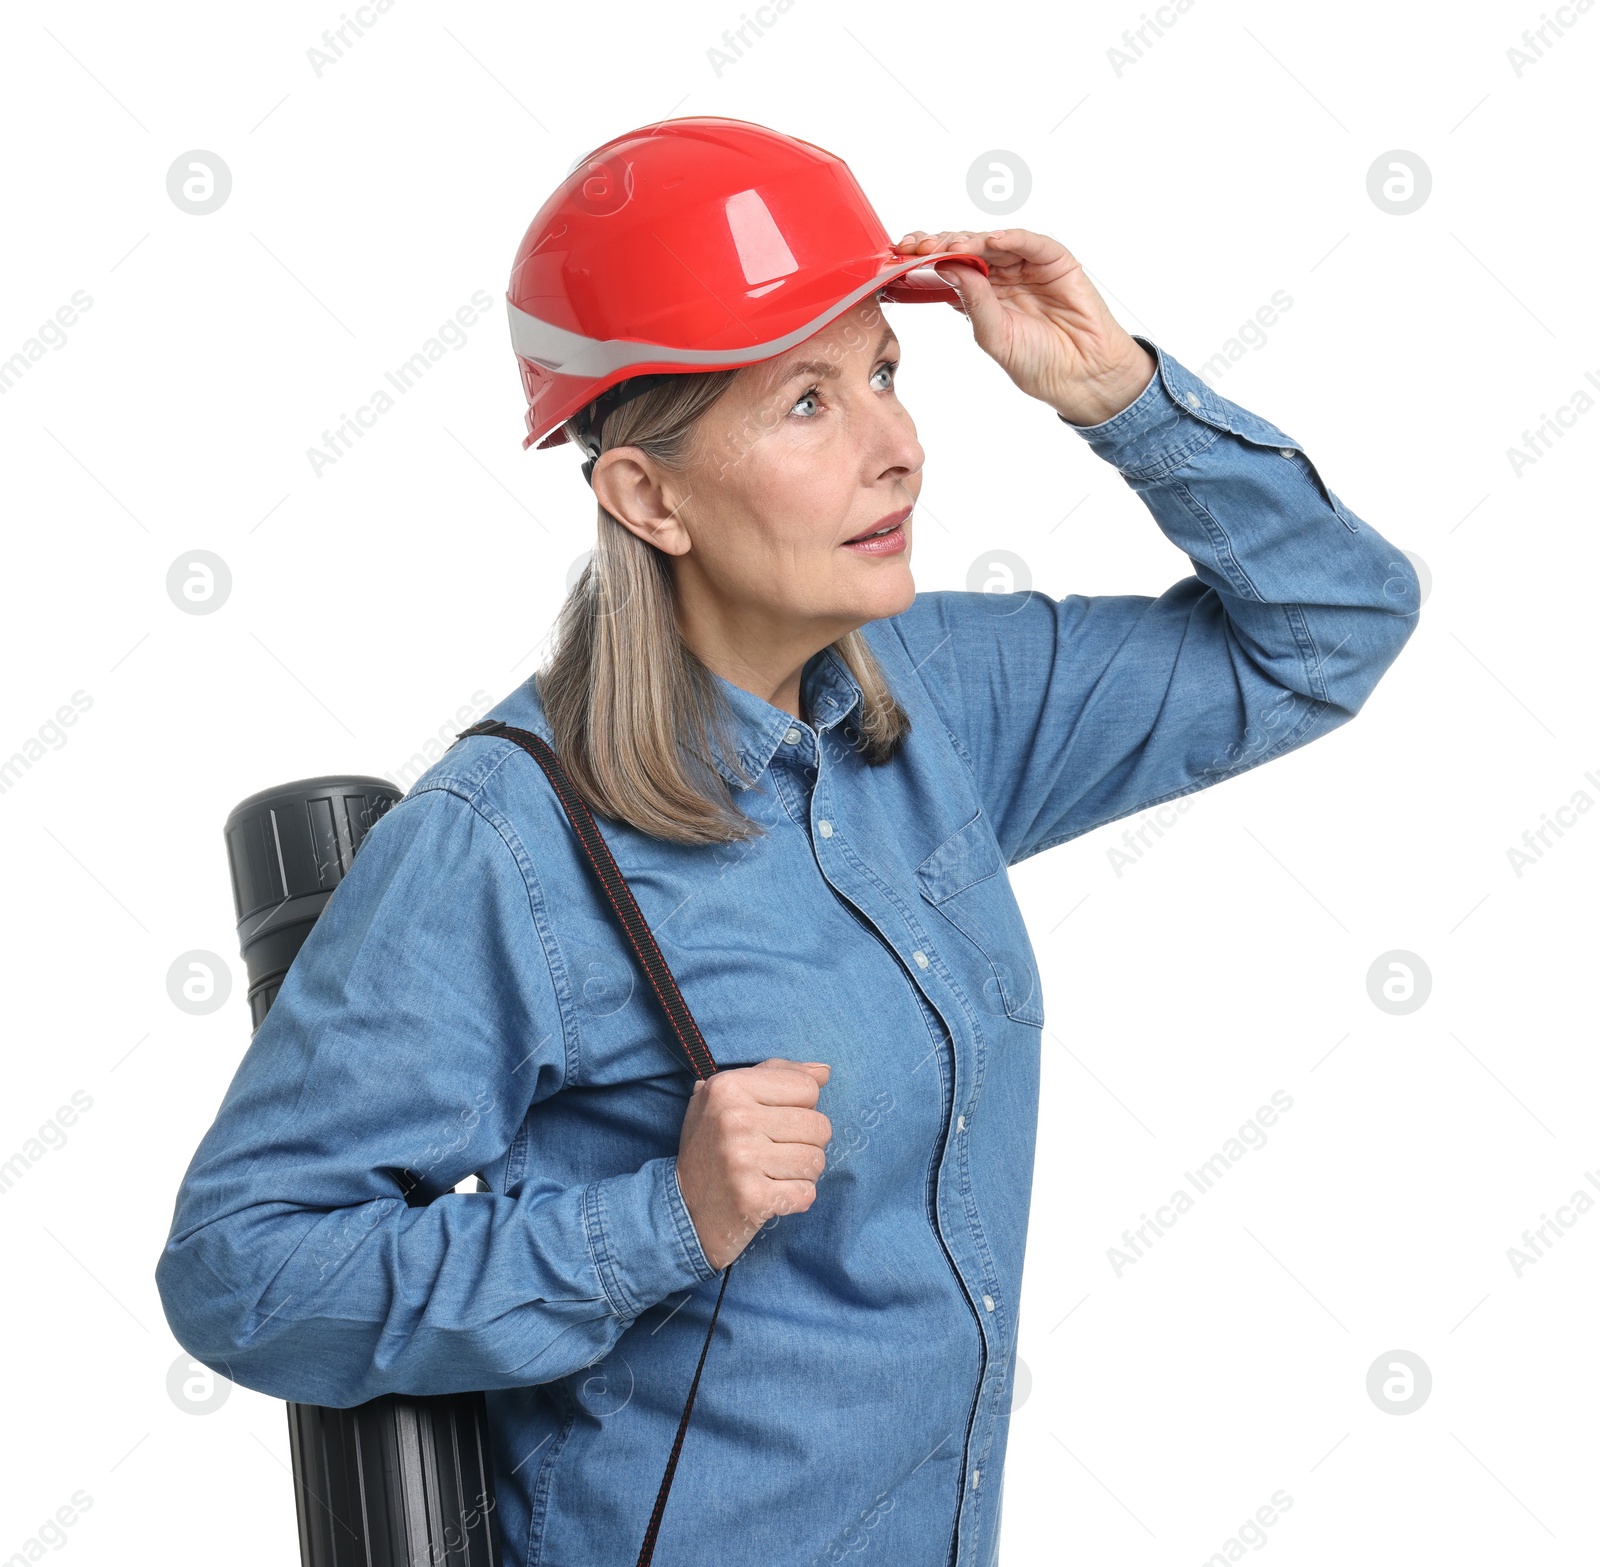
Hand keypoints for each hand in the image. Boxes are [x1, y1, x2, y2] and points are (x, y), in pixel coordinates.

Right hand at [676, 1058, 831, 1270]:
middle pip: (818, 1125)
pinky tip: (772, 1194)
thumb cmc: (713, 1145)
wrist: (683, 1208)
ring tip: (774, 1172)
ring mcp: (743, 1160)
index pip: (808, 1087)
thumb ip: (777, 1075)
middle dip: (807, 1142)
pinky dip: (796, 1197)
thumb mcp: (729, 1097)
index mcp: (729, 1087)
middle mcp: (734, 1119)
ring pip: (816, 1160)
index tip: (775, 1120)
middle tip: (777, 1151)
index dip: (800, 1106)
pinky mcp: (753, 1198)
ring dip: (802, 1172)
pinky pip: (807, 1193)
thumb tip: (824, 1071)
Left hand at [894, 227, 1156, 425]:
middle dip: (940, 244)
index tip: (901, 255)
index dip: (926, 258)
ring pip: (994, 242)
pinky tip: (992, 241)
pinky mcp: (1054, 261)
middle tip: (919, 245)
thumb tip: (946, 267)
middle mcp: (1002, 275)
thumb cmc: (1037, 361)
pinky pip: (1031, 243)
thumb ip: (972, 301)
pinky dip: (1012, 238)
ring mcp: (1027, 265)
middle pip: (967, 249)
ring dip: (970, 239)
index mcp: (982, 295)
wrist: (1080, 374)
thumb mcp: (993, 335)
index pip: (950, 268)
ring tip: (951, 245)